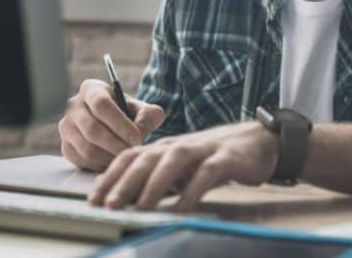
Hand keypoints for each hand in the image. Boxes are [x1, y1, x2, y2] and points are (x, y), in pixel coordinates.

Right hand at [58, 79, 165, 171]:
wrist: (113, 125)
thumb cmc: (128, 114)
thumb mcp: (142, 109)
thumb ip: (149, 115)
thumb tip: (141, 129)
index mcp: (91, 89)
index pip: (101, 105)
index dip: (120, 123)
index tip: (137, 138)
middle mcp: (73, 106)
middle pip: (92, 129)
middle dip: (116, 144)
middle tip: (133, 152)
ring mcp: (66, 127)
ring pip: (87, 148)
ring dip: (110, 157)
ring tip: (126, 157)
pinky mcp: (66, 147)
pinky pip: (82, 161)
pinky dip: (100, 165)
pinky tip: (114, 161)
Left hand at [89, 121, 278, 212]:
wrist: (257, 142)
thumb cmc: (213, 159)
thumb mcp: (182, 169)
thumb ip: (158, 182)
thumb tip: (127, 202)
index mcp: (165, 147)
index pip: (131, 156)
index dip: (110, 176)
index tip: (94, 198)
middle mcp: (179, 145)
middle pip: (147, 158)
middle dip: (125, 182)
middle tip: (109, 204)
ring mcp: (202, 149)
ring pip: (172, 161)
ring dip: (154, 184)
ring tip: (141, 207)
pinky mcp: (226, 158)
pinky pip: (206, 174)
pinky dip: (192, 191)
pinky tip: (182, 209)